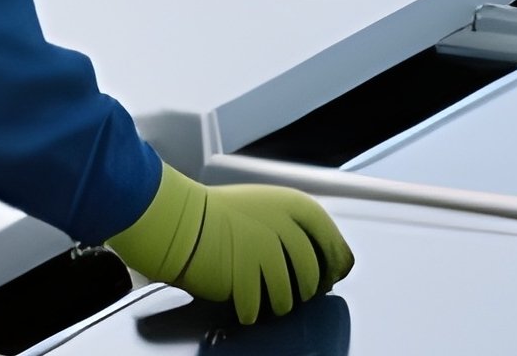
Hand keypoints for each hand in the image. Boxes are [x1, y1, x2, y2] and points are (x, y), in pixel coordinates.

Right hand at [108, 165, 354, 323]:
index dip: (335, 260)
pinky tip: (243, 304)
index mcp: (292, 204)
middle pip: (310, 273)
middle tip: (296, 295)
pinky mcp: (242, 273)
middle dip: (306, 290)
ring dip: (278, 304)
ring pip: (286, 296)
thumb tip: (325, 260)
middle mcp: (282, 225)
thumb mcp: (266, 208)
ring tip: (267, 300)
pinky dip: (250, 311)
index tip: (333, 276)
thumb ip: (295, 227)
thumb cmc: (221, 216)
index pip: (329, 237)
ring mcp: (262, 249)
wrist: (180, 220)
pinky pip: (256, 308)